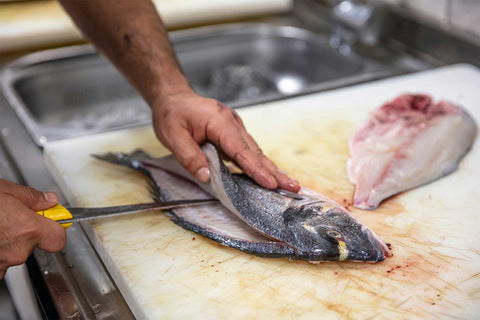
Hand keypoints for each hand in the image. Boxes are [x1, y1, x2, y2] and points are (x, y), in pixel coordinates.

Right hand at [0, 179, 65, 278]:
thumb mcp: (4, 190)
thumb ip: (31, 198)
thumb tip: (48, 200)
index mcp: (27, 229)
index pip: (58, 238)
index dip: (55, 228)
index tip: (52, 221)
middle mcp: (17, 250)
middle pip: (33, 245)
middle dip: (25, 232)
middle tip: (10, 217)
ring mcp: (0, 264)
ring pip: (13, 253)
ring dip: (6, 242)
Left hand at [151, 91, 299, 191]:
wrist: (173, 96)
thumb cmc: (172, 114)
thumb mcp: (173, 136)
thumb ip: (190, 157)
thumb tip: (207, 177)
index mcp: (219, 121)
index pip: (240, 150)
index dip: (256, 169)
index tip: (270, 183)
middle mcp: (232, 122)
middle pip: (255, 151)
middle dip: (274, 171)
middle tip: (293, 186)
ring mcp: (234, 126)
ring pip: (255, 150)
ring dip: (270, 168)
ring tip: (287, 183)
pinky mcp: (233, 131)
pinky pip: (248, 149)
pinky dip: (259, 163)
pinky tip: (269, 174)